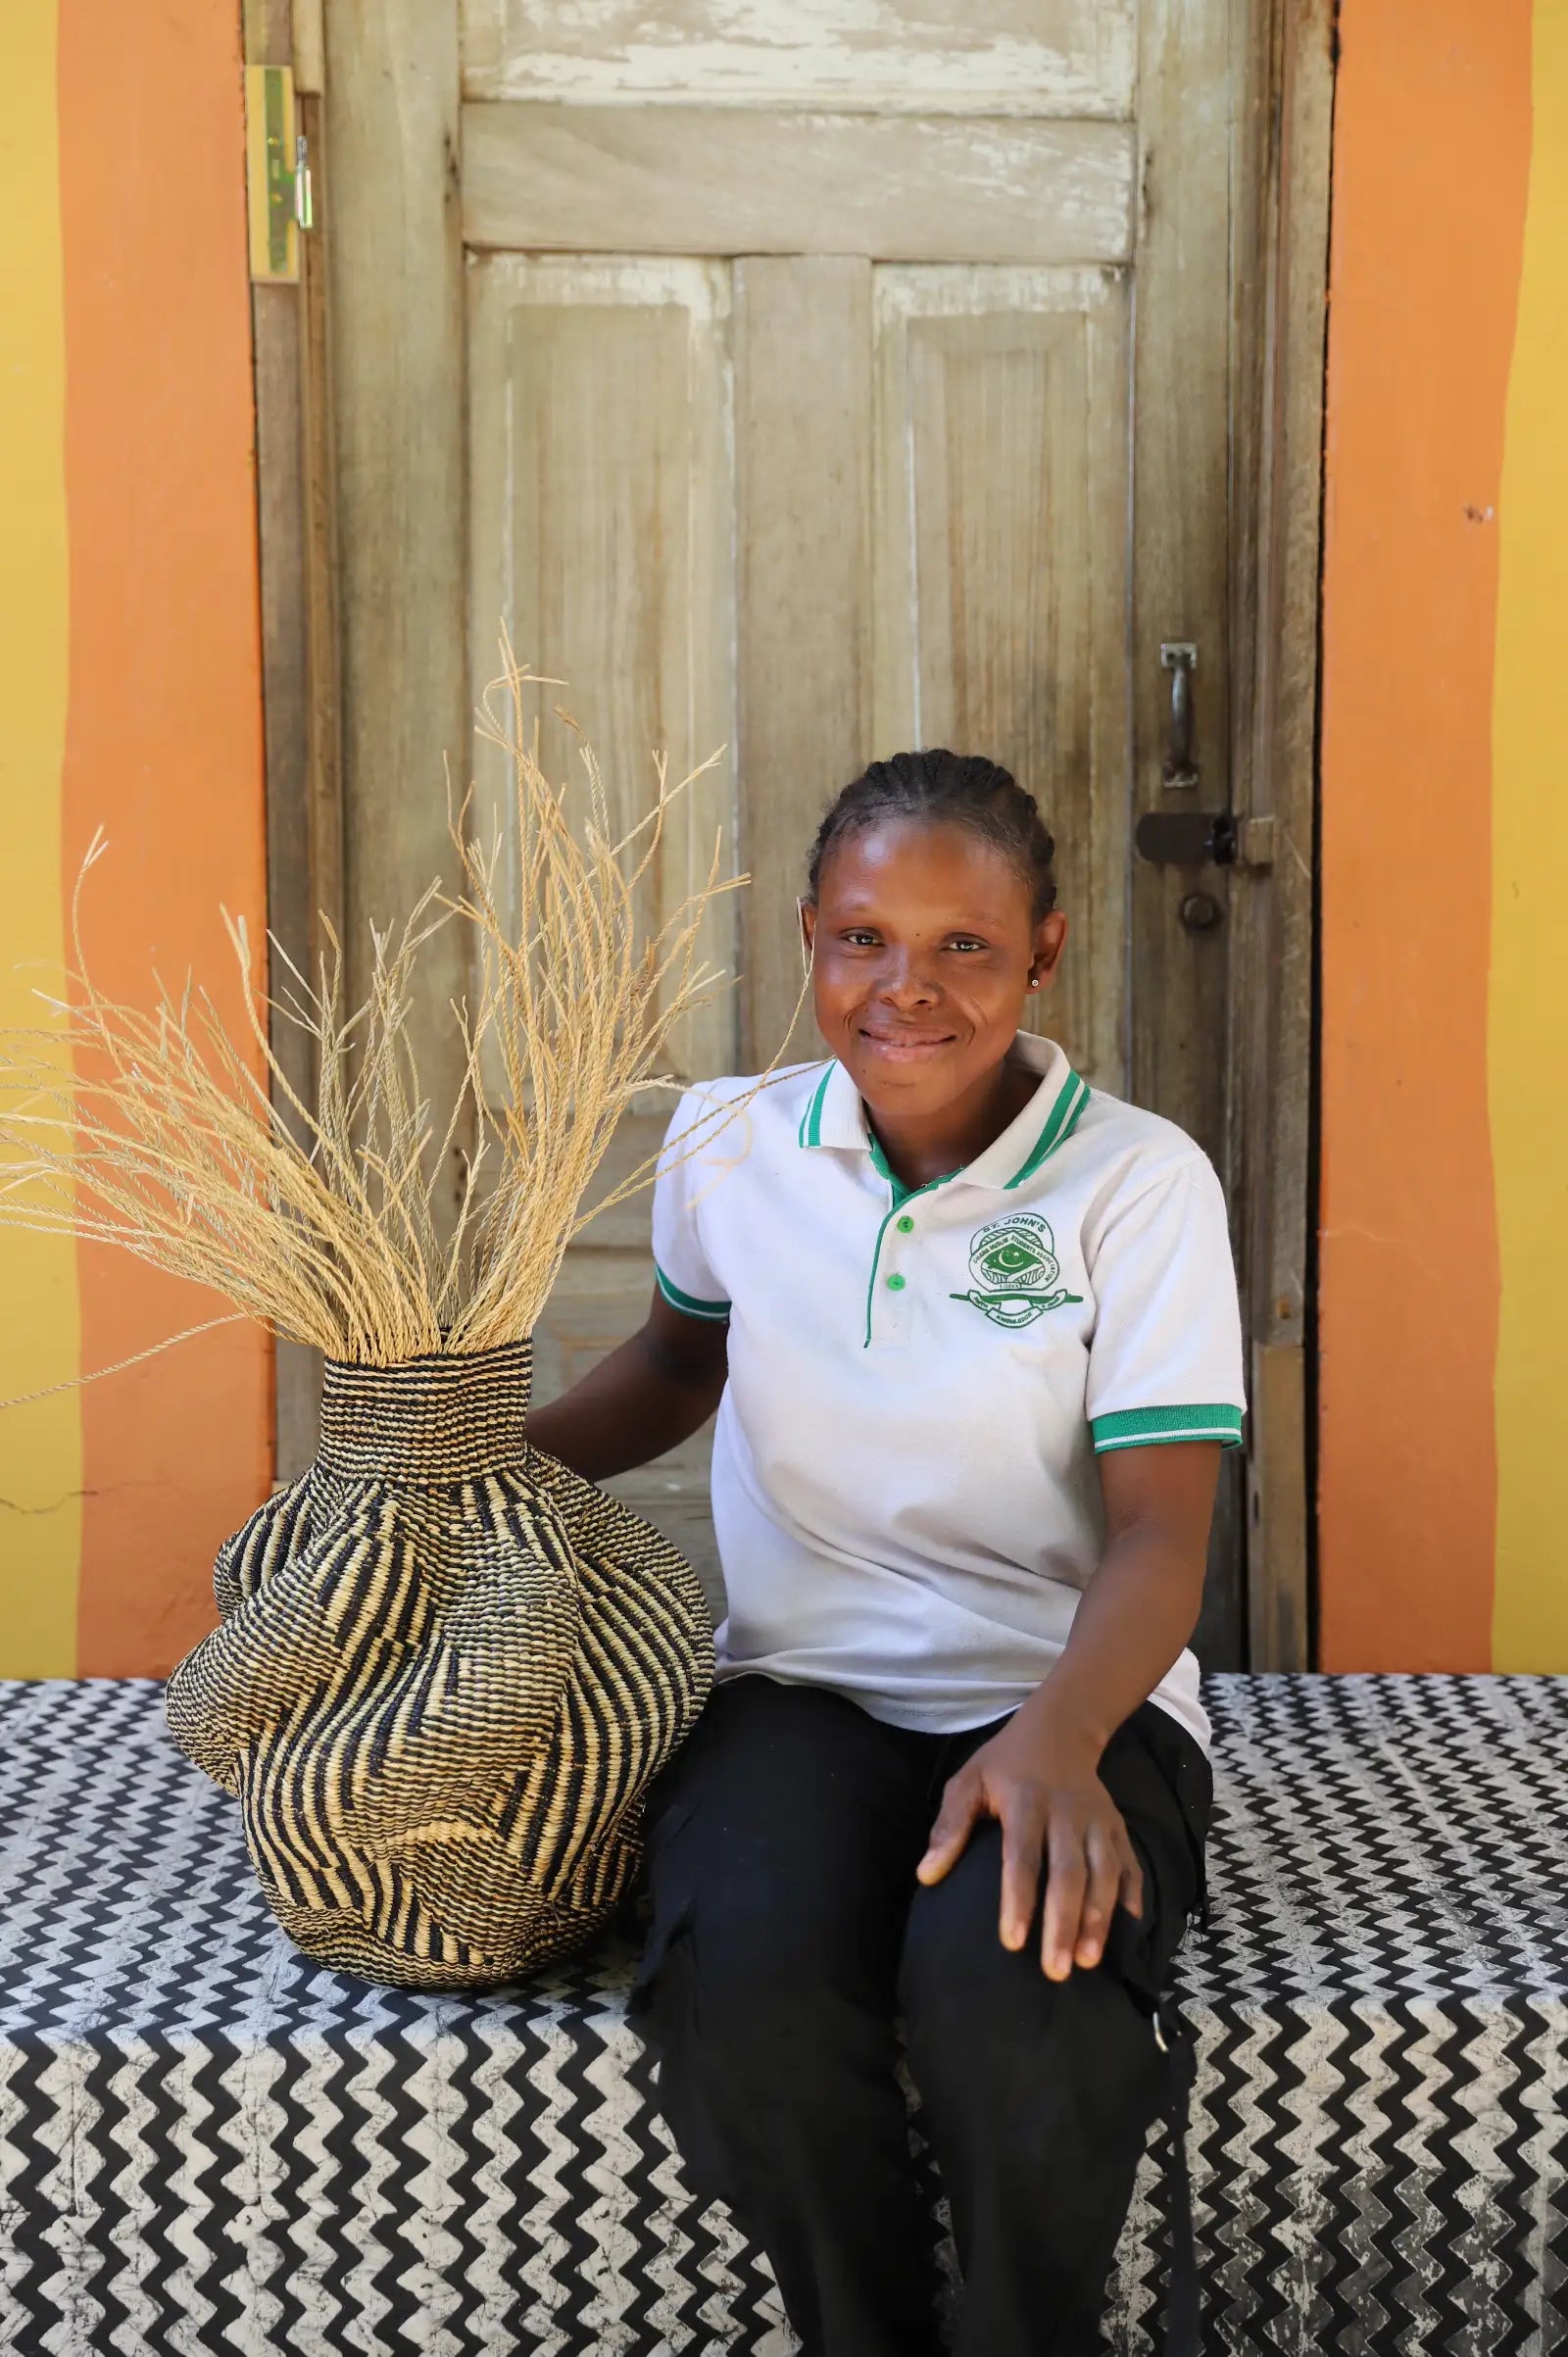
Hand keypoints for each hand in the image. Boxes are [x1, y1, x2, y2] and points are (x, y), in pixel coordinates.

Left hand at [915, 1710, 1143, 1979]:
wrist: (1060, 1728)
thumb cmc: (1005, 1764)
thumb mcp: (969, 1781)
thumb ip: (949, 1827)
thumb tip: (927, 1876)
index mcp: (1025, 1800)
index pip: (1022, 1856)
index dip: (1018, 1899)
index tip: (1013, 1942)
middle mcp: (1066, 1811)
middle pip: (1068, 1872)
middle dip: (1063, 1923)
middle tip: (1056, 1971)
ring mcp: (1098, 1820)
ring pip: (1104, 1872)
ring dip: (1099, 1918)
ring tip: (1087, 1961)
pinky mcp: (1119, 1827)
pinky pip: (1130, 1865)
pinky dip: (1131, 1897)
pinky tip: (1127, 1930)